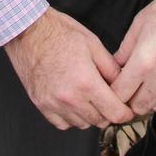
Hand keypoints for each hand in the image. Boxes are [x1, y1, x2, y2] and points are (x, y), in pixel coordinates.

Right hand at [4, 7, 134, 130]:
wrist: (27, 31)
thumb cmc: (59, 32)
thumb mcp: (93, 44)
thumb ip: (111, 68)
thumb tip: (123, 84)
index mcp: (86, 82)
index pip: (114, 112)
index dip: (125, 112)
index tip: (127, 109)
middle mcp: (70, 98)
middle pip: (99, 121)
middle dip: (108, 112)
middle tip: (109, 98)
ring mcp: (53, 104)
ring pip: (82, 124)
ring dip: (90, 114)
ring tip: (89, 96)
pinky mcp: (41, 105)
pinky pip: (62, 123)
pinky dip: (71, 117)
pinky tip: (73, 101)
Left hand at [111, 0, 155, 115]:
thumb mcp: (140, 23)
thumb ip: (125, 48)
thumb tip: (115, 66)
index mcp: (144, 61)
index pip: (121, 94)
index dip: (114, 92)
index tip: (115, 85)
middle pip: (139, 106)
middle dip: (131, 98)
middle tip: (131, 87)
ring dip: (150, 100)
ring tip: (149, 85)